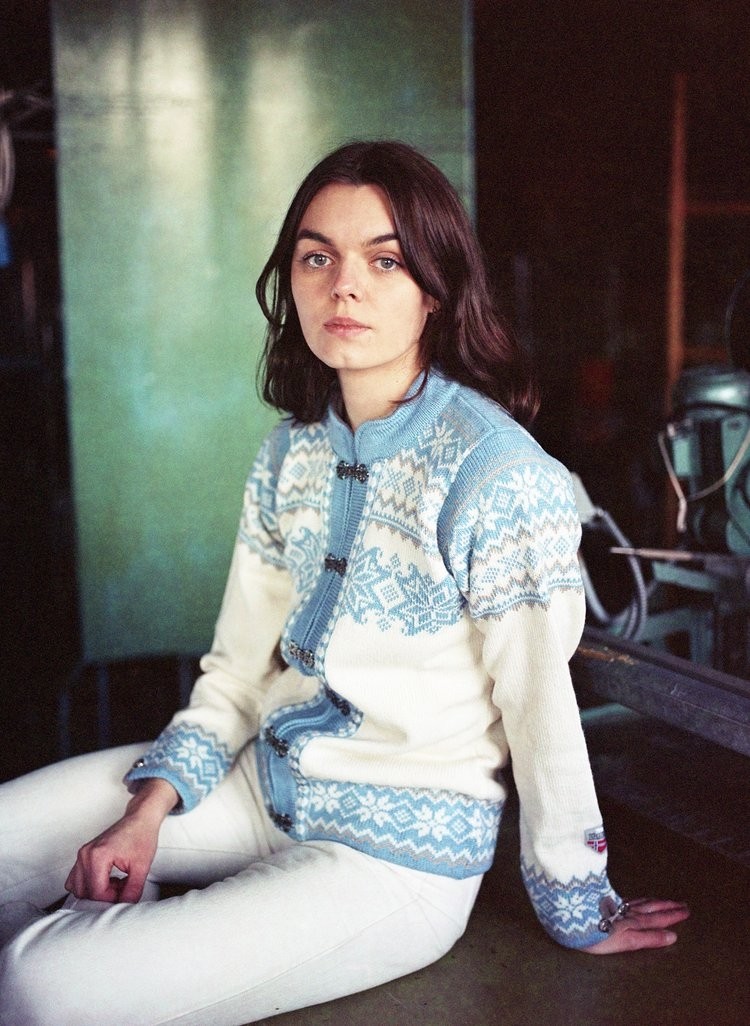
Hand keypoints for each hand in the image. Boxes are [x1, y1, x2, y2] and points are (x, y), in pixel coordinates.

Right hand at [64, 778, 177, 902]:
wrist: (140, 819)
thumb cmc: (142, 837)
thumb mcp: (142, 867)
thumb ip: (132, 891)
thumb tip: (124, 907)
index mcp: (98, 856)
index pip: (96, 893)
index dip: (112, 899)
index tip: (125, 892)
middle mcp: (85, 855)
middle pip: (83, 892)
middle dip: (103, 896)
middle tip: (122, 888)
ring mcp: (81, 854)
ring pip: (77, 887)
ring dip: (95, 891)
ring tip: (115, 883)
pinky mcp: (83, 855)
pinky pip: (76, 878)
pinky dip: (89, 884)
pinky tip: (107, 879)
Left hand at [583, 897, 689, 953]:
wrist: (572, 914)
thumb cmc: (598, 933)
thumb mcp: (626, 941)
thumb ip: (649, 938)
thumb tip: (672, 937)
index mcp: (634, 922)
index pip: (657, 919)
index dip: (671, 916)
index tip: (686, 911)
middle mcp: (628, 912)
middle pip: (652, 909)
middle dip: (668, 907)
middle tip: (684, 904)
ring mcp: (616, 905)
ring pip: (641, 902)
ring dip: (656, 902)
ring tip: (666, 900)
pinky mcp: (604, 901)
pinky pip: (629, 899)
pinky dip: (639, 898)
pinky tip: (639, 899)